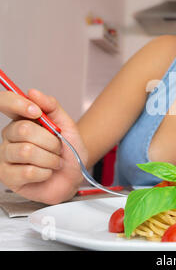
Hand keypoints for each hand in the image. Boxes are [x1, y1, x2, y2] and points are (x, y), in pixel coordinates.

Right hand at [0, 89, 86, 203]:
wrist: (74, 176)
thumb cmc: (68, 151)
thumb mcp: (67, 125)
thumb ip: (52, 106)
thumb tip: (32, 92)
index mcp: (21, 120)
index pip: (4, 102)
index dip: (17, 103)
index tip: (37, 112)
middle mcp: (9, 136)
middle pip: (22, 129)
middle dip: (50, 140)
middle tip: (58, 148)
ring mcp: (5, 156)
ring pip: (26, 151)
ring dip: (50, 158)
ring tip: (55, 162)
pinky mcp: (7, 176)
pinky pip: (28, 171)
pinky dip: (46, 172)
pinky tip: (47, 173)